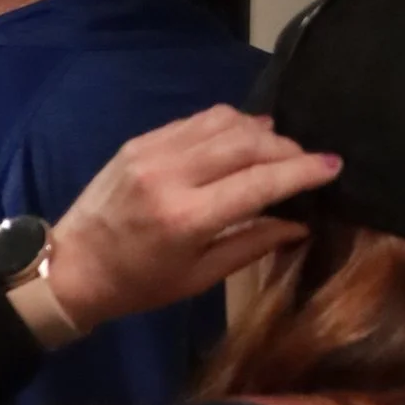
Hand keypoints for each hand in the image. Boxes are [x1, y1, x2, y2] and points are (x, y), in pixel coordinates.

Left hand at [23, 109, 340, 345]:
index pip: (260, 182)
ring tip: (279, 149)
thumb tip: (301, 222)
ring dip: (260, 130)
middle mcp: (171, 176)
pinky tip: (243, 138)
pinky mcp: (140, 141)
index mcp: (187, 218)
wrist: (71, 267)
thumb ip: (253, 244)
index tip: (334, 165)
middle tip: (308, 161)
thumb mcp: (199, 277)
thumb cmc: (138, 284)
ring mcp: (152, 152)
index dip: (303, 170)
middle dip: (287, 148)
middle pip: (247, 143)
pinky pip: (197, 121)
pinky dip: (228, 124)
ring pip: (224, 122)